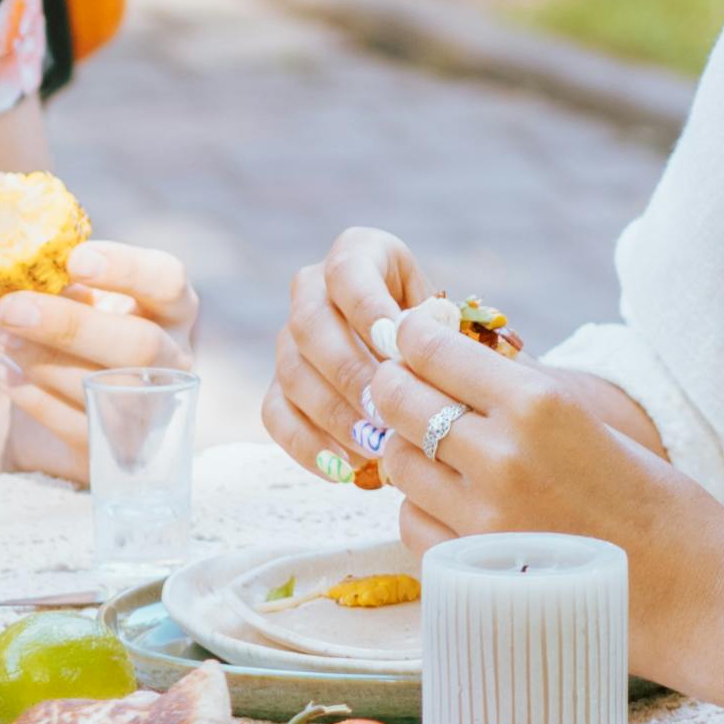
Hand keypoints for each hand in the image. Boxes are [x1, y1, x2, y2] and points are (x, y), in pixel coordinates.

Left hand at [0, 234, 196, 480]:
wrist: (47, 397)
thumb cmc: (60, 322)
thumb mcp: (51, 276)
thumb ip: (25, 227)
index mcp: (169, 306)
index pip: (168, 282)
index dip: (126, 269)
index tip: (73, 258)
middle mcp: (172, 360)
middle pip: (139, 346)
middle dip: (71, 325)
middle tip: (11, 307)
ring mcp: (150, 412)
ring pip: (107, 390)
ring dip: (41, 360)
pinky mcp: (116, 454)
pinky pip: (81, 430)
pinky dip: (37, 400)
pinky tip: (5, 375)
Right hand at [261, 224, 423, 481]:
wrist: (424, 365)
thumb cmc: (445, 341)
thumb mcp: (448, 321)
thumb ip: (437, 332)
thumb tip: (422, 357)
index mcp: (358, 255)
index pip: (347, 272)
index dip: (368, 309)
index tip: (397, 349)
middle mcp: (313, 289)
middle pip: (309, 323)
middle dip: (348, 371)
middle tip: (384, 410)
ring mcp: (290, 338)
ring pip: (292, 371)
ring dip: (332, 413)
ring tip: (374, 446)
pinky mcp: (279, 385)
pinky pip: (275, 413)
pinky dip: (306, 444)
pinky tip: (343, 468)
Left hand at [367, 302, 670, 569]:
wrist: (691, 591)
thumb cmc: (647, 498)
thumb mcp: (586, 420)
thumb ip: (515, 389)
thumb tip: (446, 346)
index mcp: (538, 404)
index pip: (429, 347)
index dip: (414, 337)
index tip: (416, 341)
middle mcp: (502, 456)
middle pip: (397, 397)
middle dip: (398, 386)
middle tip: (413, 392)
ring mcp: (482, 518)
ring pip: (396, 459)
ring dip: (409, 450)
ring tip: (444, 456)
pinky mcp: (473, 571)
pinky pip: (410, 522)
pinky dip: (422, 508)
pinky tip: (455, 506)